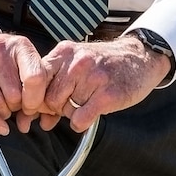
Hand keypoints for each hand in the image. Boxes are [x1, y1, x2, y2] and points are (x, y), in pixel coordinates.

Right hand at [0, 23, 53, 134]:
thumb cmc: (3, 58)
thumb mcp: (23, 59)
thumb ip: (35, 82)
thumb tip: (35, 113)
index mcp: (20, 46)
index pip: (34, 78)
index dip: (35, 100)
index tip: (32, 107)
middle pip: (13, 95)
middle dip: (17, 107)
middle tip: (16, 104)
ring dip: (3, 113)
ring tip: (4, 107)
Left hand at [38, 32, 169, 131]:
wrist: (141, 57)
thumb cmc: (105, 63)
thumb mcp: (77, 63)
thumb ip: (55, 85)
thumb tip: (37, 120)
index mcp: (64, 52)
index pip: (35, 80)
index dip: (34, 99)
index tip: (38, 108)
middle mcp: (77, 63)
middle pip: (49, 99)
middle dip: (55, 108)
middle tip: (69, 106)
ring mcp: (93, 78)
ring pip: (65, 110)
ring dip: (72, 114)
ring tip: (85, 104)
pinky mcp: (108, 95)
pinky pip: (80, 119)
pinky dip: (81, 123)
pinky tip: (89, 115)